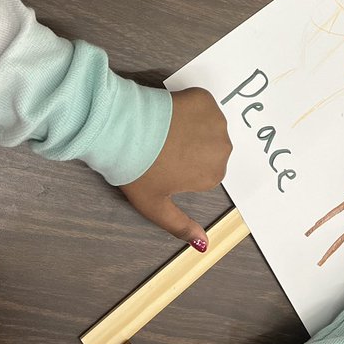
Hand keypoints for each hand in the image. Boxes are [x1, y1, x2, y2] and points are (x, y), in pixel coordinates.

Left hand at [118, 88, 231, 249]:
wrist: (121, 130)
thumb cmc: (138, 170)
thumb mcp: (156, 206)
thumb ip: (181, 227)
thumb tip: (204, 246)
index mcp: (213, 175)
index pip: (205, 173)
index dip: (185, 169)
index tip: (166, 166)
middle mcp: (222, 148)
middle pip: (211, 150)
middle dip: (193, 149)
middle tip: (164, 148)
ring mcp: (216, 121)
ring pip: (208, 127)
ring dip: (193, 128)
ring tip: (165, 130)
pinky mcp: (205, 98)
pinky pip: (203, 105)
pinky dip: (190, 108)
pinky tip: (169, 113)